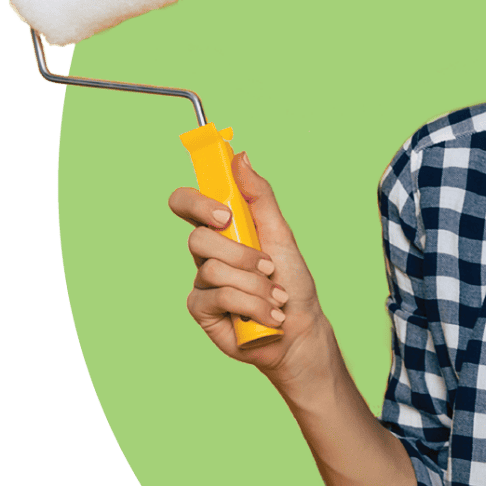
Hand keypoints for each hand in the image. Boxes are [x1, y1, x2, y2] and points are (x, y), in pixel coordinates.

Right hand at [168, 153, 330, 385]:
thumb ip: (259, 196)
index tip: (224, 214)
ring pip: (214, 270)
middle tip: (268, 266)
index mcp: (222, 230)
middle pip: (197, 238)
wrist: (300, 329)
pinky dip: (253, 305)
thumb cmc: (291, 281)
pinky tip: (268, 316)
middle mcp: (207, 254)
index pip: (186, 203)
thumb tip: (240, 156)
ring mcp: (201, 282)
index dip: (196, 203)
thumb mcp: (281, 234)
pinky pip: (219, 297)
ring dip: (256, 285)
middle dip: (242, 255)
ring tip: (276, 297)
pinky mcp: (201, 310)